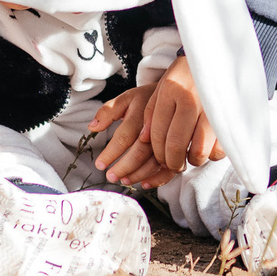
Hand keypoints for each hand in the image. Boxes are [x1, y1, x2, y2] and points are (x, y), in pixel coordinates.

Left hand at [90, 56, 219, 187]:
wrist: (178, 92)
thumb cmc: (148, 98)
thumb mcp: (127, 98)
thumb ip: (108, 111)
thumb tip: (92, 127)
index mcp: (143, 111)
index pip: (125, 136)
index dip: (112, 152)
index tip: (100, 164)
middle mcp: (159, 125)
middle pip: (141, 151)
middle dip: (124, 167)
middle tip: (111, 176)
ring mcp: (173, 137)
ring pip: (157, 162)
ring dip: (140, 174)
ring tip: (125, 180)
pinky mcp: (184, 146)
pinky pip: (173, 167)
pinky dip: (160, 178)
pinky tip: (146, 183)